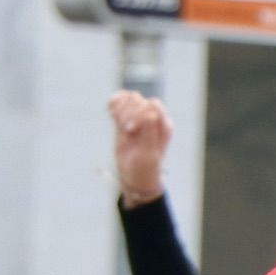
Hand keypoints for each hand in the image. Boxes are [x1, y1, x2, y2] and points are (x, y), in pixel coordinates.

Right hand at [109, 91, 171, 205]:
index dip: (139, 113)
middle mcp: (153, 119)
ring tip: (119, 125)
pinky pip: (119, 101)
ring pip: (128, 98)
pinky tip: (111, 114)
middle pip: (138, 99)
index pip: (152, 105)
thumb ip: (150, 131)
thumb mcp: (148, 154)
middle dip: (128, 112)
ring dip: (120, 109)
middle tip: (127, 131)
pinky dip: (113, 104)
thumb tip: (151, 108)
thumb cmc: (145, 168)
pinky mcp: (126, 118)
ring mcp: (139, 117)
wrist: (133, 176)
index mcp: (164, 126)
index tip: (131, 130)